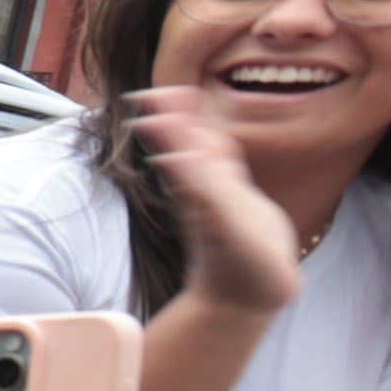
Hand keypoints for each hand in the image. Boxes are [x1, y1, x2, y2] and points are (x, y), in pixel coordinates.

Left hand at [133, 83, 307, 315]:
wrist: (244, 299)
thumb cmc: (241, 266)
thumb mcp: (225, 223)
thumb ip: (203, 186)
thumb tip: (172, 154)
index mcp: (201, 186)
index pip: (181, 143)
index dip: (167, 118)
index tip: (147, 96)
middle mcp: (203, 189)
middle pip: (186, 144)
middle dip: (173, 116)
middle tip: (156, 90)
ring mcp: (215, 198)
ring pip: (199, 156)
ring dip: (187, 129)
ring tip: (175, 104)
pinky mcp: (229, 208)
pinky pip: (217, 172)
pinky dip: (208, 151)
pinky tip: (204, 141)